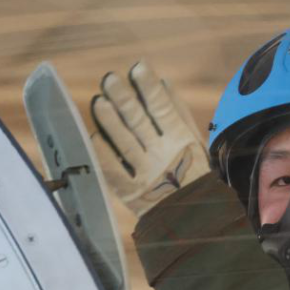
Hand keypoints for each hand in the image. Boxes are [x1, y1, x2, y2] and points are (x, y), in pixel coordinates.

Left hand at [91, 61, 210, 216]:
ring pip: (125, 144)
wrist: (196, 221)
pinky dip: (103, 154)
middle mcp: (163, 155)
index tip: (137, 68)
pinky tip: (93, 136)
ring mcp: (147, 174)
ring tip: (99, 102)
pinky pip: (114, 171)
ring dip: (110, 122)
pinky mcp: (132, 193)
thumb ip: (179, 113)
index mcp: (182, 141)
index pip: (163, 109)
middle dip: (124, 99)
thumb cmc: (194, 176)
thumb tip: (164, 82)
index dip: (149, 88)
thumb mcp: (195, 144)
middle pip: (140, 123)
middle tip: (109, 79)